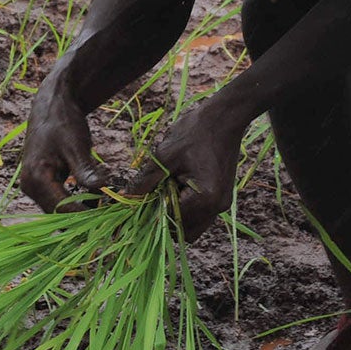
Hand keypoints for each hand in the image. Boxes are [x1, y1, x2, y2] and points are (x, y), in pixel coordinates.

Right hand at [19, 86, 112, 212]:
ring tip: (107, 207)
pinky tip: (96, 199)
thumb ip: (85, 171)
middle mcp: (29, 187)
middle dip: (85, 216)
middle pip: (59, 214)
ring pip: (59, 210)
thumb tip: (103, 191)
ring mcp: (33, 187)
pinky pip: (58, 202)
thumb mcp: (76, 146)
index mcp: (36, 178)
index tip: (110, 218)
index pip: (62, 209)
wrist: (52, 105)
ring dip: (81, 211)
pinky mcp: (40, 185)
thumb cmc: (63, 122)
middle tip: (112, 217)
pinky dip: (76, 203)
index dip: (86, 216)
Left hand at [124, 103, 245, 239]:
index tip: (139, 204)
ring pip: (194, 226)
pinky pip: (201, 214)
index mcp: (206, 199)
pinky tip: (180, 183)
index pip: (172, 222)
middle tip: (155, 195)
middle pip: (185, 232)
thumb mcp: (165, 155)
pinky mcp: (223, 197)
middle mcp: (218, 207)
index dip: (152, 216)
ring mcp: (223, 204)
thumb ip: (146, 181)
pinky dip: (187, 206)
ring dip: (177, 214)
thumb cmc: (196, 131)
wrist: (225, 116)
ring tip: (169, 187)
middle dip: (166, 219)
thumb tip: (125, 198)